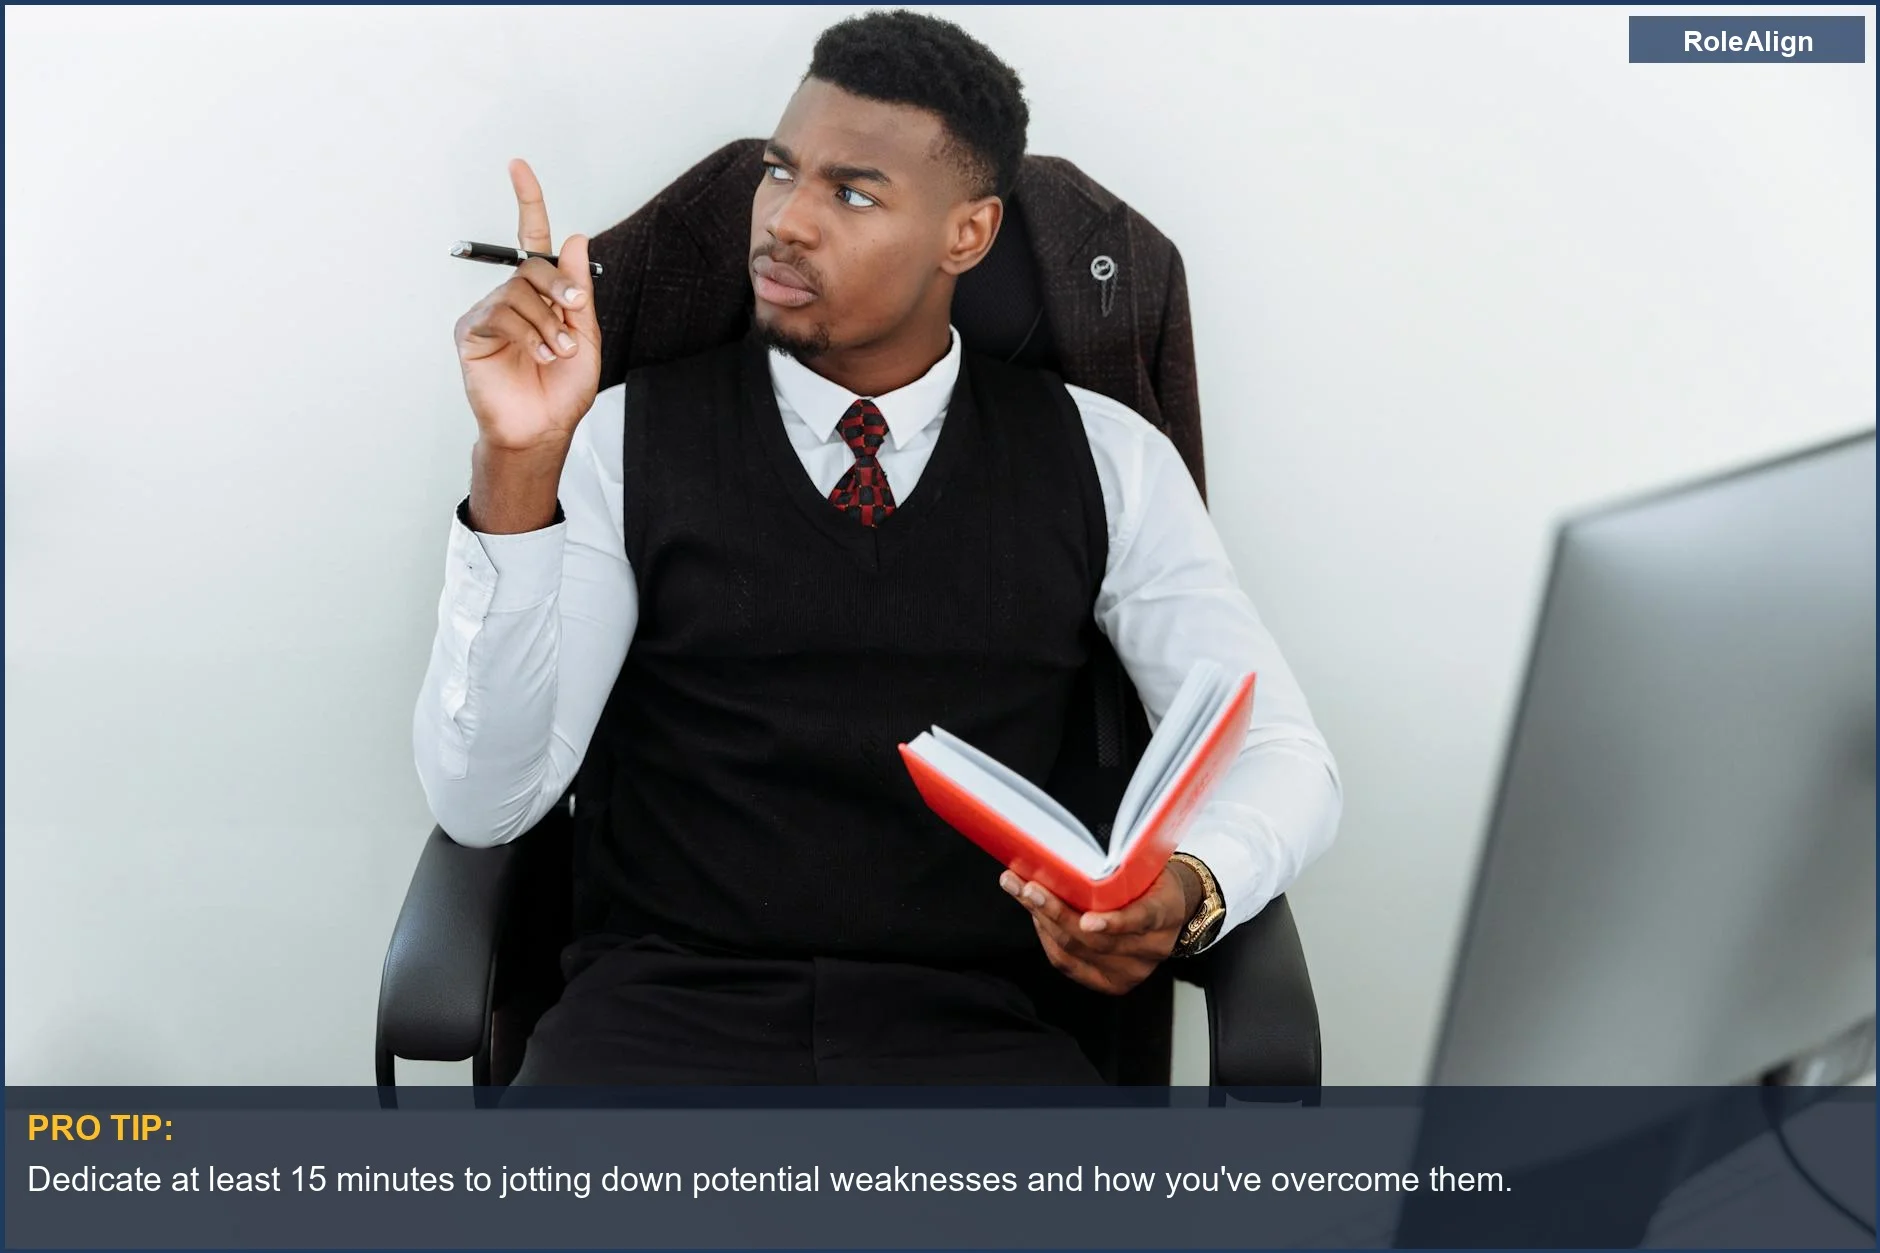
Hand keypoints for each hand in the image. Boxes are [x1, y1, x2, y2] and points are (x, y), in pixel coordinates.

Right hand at [452, 158, 600, 452]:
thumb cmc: (563, 389)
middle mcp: (513, 297)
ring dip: (546, 322)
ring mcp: (489, 313)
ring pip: (518, 291)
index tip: (518, 166)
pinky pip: (500, 313)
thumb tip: (573, 237)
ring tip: (556, 353)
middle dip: (557, 285)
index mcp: (541, 294)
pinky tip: (538, 355)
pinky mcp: (472, 332)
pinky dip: (526, 332)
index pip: (532, 239)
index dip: (527, 201)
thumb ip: (578, 289)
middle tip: (572, 314)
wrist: (541, 429)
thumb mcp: (585, 335)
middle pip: (531, 265)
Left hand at [1000, 862, 1199, 995]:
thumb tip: (1070, 854)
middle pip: (1095, 939)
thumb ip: (1121, 871)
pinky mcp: (1112, 984)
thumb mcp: (1148, 869)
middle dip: (1054, 911)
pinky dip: (1047, 939)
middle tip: (1027, 887)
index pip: (1140, 919)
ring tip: (1022, 895)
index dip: (1113, 922)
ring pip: (1076, 951)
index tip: (1088, 920)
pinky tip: (1036, 916)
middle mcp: (1151, 949)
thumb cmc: (1153, 883)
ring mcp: (1131, 972)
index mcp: (1165, 914)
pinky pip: (1069, 964)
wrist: (1173, 912)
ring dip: (1043, 922)